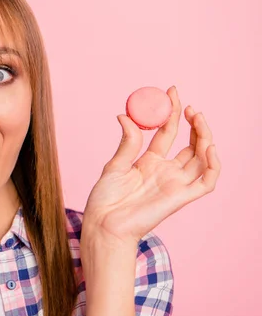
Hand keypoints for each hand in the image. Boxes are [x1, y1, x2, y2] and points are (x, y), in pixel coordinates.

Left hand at [83, 86, 220, 244]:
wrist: (103, 223)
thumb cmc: (104, 199)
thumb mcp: (114, 166)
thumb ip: (127, 143)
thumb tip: (125, 115)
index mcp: (149, 162)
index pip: (168, 133)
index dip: (172, 113)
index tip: (172, 92)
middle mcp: (166, 172)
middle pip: (189, 144)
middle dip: (193, 124)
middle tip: (189, 106)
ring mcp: (175, 184)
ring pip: (201, 159)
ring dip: (205, 138)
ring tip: (197, 117)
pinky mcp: (181, 198)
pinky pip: (206, 182)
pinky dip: (213, 166)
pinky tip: (209, 147)